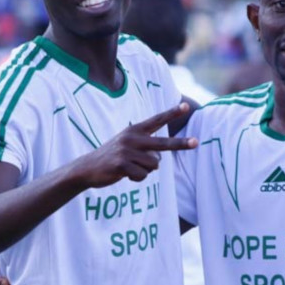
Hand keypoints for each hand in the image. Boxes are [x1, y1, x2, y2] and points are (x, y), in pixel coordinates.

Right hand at [75, 103, 197, 187]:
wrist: (87, 168)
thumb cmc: (112, 156)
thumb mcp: (127, 144)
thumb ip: (144, 146)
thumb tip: (159, 160)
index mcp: (134, 130)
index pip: (157, 120)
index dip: (172, 113)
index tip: (186, 106)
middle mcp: (132, 138)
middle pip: (163, 143)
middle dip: (180, 143)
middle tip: (196, 142)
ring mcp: (127, 151)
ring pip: (154, 165)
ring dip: (146, 170)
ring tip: (131, 167)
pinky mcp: (122, 165)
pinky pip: (142, 175)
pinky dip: (137, 178)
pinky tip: (125, 174)